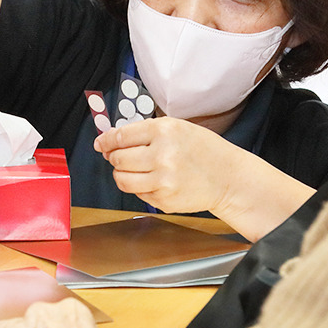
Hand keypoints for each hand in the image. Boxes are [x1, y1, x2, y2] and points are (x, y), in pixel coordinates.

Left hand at [94, 117, 244, 215]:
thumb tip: (111, 140)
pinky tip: (154, 180)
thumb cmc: (204, 150)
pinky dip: (139, 187)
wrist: (227, 177)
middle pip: (118, 158)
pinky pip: (137, 193)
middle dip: (116, 158)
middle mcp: (162, 155)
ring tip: (135, 170)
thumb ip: (145, 132)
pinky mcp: (164, 200)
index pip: (121, 136)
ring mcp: (163, 180)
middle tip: (122, 157)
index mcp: (164, 131)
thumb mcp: (177, 128)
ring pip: (122, 179)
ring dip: (122, 174)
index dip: (106, 140)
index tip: (101, 143)